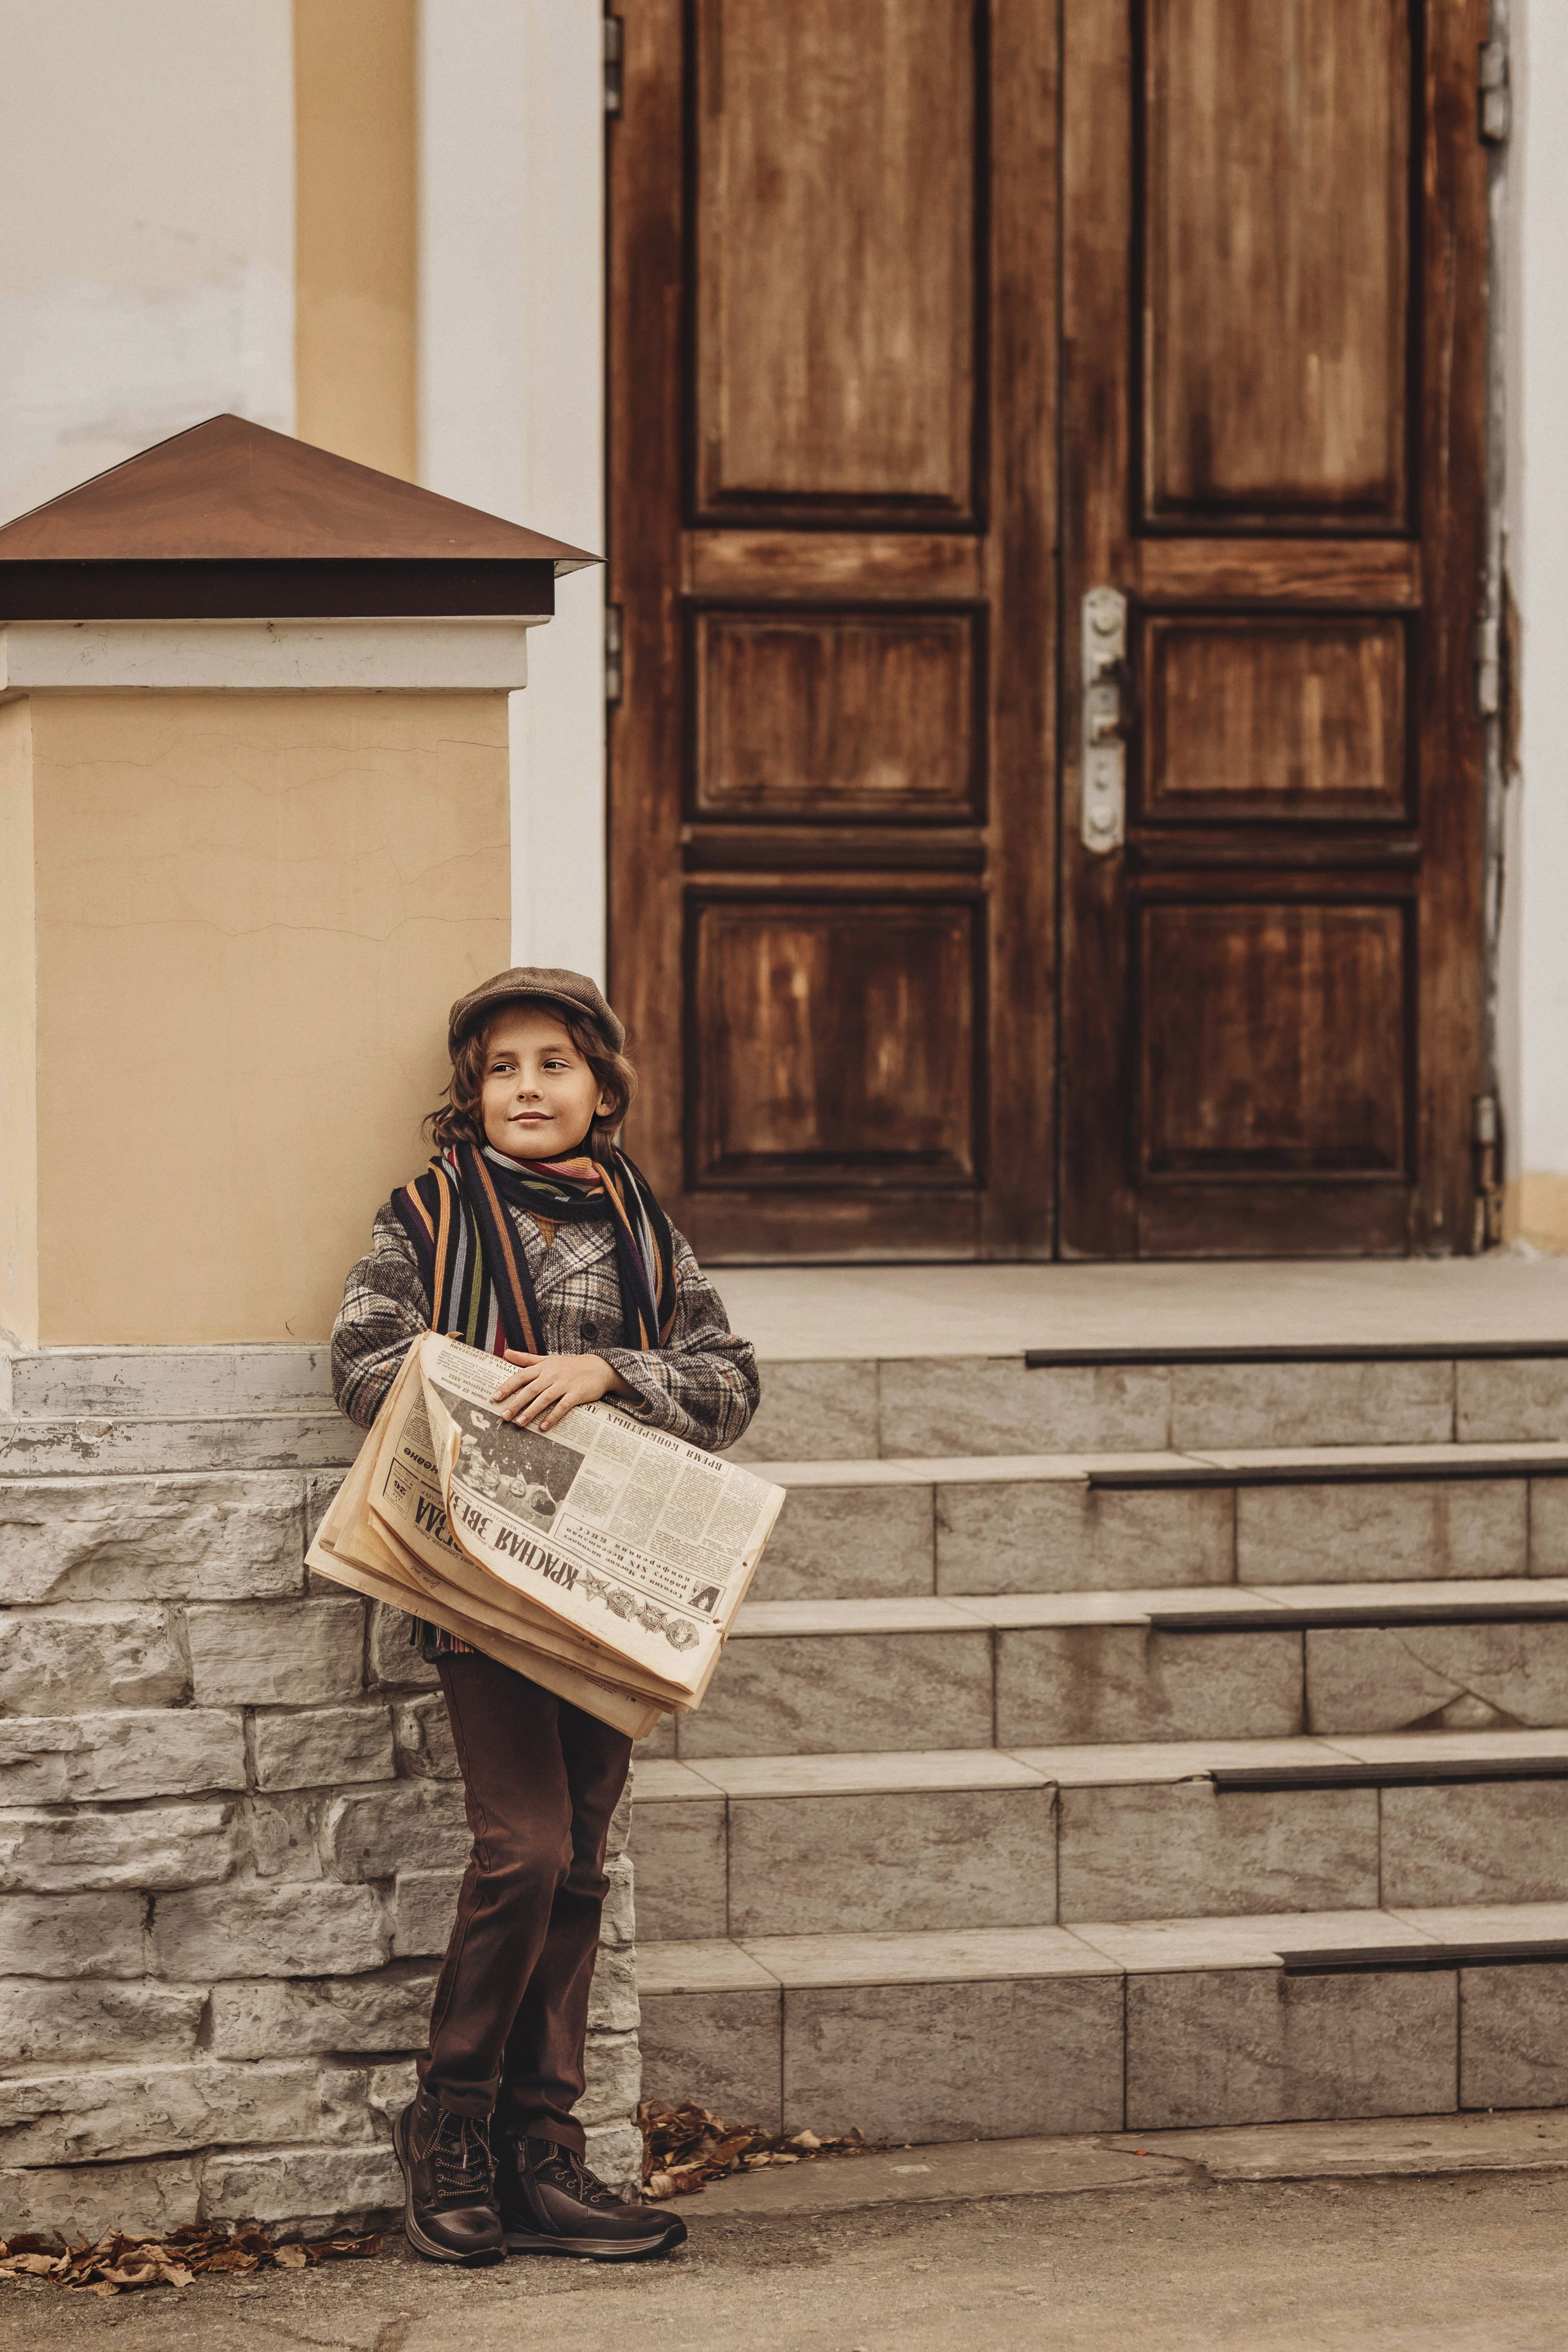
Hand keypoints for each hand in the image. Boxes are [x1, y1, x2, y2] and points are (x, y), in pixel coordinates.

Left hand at [492, 1350, 633, 1432]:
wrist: (599, 1367)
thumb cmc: (570, 1365)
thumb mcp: (548, 1359)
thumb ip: (526, 1358)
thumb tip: (506, 1352)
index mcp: (543, 1367)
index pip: (521, 1376)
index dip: (507, 1386)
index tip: (495, 1397)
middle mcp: (552, 1375)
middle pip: (530, 1390)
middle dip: (516, 1403)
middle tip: (504, 1416)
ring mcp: (564, 1384)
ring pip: (544, 1399)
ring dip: (531, 1411)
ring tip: (519, 1423)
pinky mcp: (576, 1394)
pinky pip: (562, 1407)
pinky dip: (552, 1416)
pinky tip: (543, 1426)